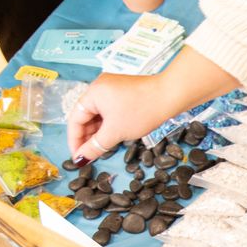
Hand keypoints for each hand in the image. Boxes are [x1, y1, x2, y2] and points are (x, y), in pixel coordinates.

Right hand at [66, 70, 181, 161]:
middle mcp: (99, 87)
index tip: (77, 157)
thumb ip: (95, 147)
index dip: (74, 140)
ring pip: (99, 115)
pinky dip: (108, 125)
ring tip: (99, 149)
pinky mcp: (124, 93)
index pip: (75, 118)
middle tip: (88, 156)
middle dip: (86, 137)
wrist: (171, 96)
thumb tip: (80, 159)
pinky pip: (109, 111)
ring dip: (98, 132)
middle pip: (85, 116)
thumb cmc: (142, 111)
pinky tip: (110, 138)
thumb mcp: (115, 133)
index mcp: (93, 92)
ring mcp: (112, 89)